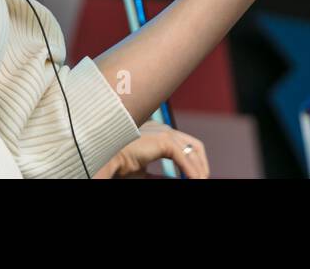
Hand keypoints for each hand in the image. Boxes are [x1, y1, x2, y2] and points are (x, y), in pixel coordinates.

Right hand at [93, 121, 208, 178]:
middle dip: (202, 163)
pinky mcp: (165, 140)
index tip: (195, 175)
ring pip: (192, 151)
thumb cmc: (118, 162)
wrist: (106, 155)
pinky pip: (185, 159)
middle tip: (203, 178)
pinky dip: (192, 172)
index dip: (192, 159)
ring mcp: (164, 132)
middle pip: (192, 145)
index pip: (182, 143)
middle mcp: (162, 128)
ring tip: (202, 181)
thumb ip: (155, 172)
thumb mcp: (141, 168)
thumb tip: (162, 178)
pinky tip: (196, 180)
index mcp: (156, 132)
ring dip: (199, 170)